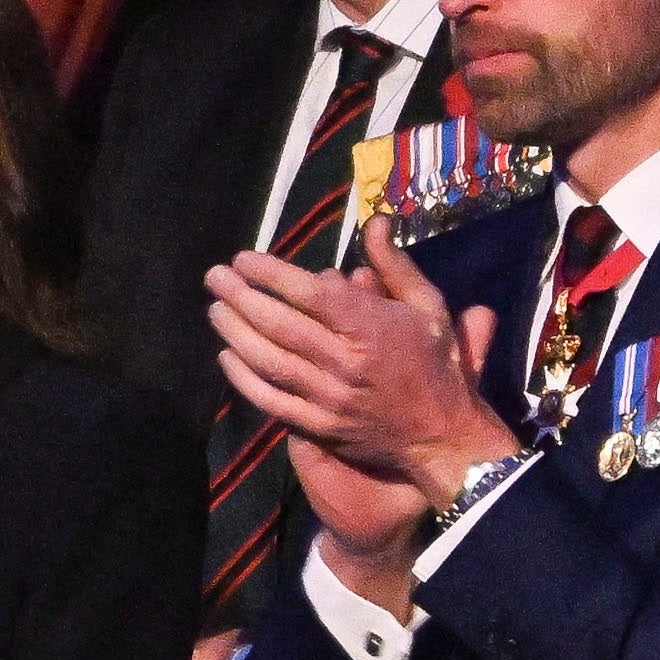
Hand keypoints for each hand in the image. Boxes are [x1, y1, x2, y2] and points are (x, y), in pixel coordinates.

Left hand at [208, 228, 515, 519]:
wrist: (443, 437)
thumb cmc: (436, 366)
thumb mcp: (429, 308)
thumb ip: (396, 266)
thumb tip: (376, 222)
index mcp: (371, 328)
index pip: (309, 294)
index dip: (270, 274)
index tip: (244, 260)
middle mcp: (345, 361)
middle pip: (279, 324)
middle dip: (240, 296)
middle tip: (216, 277)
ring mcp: (328, 398)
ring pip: (268, 360)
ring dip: (234, 332)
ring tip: (216, 309)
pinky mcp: (319, 427)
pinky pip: (271, 400)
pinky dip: (244, 378)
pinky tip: (228, 357)